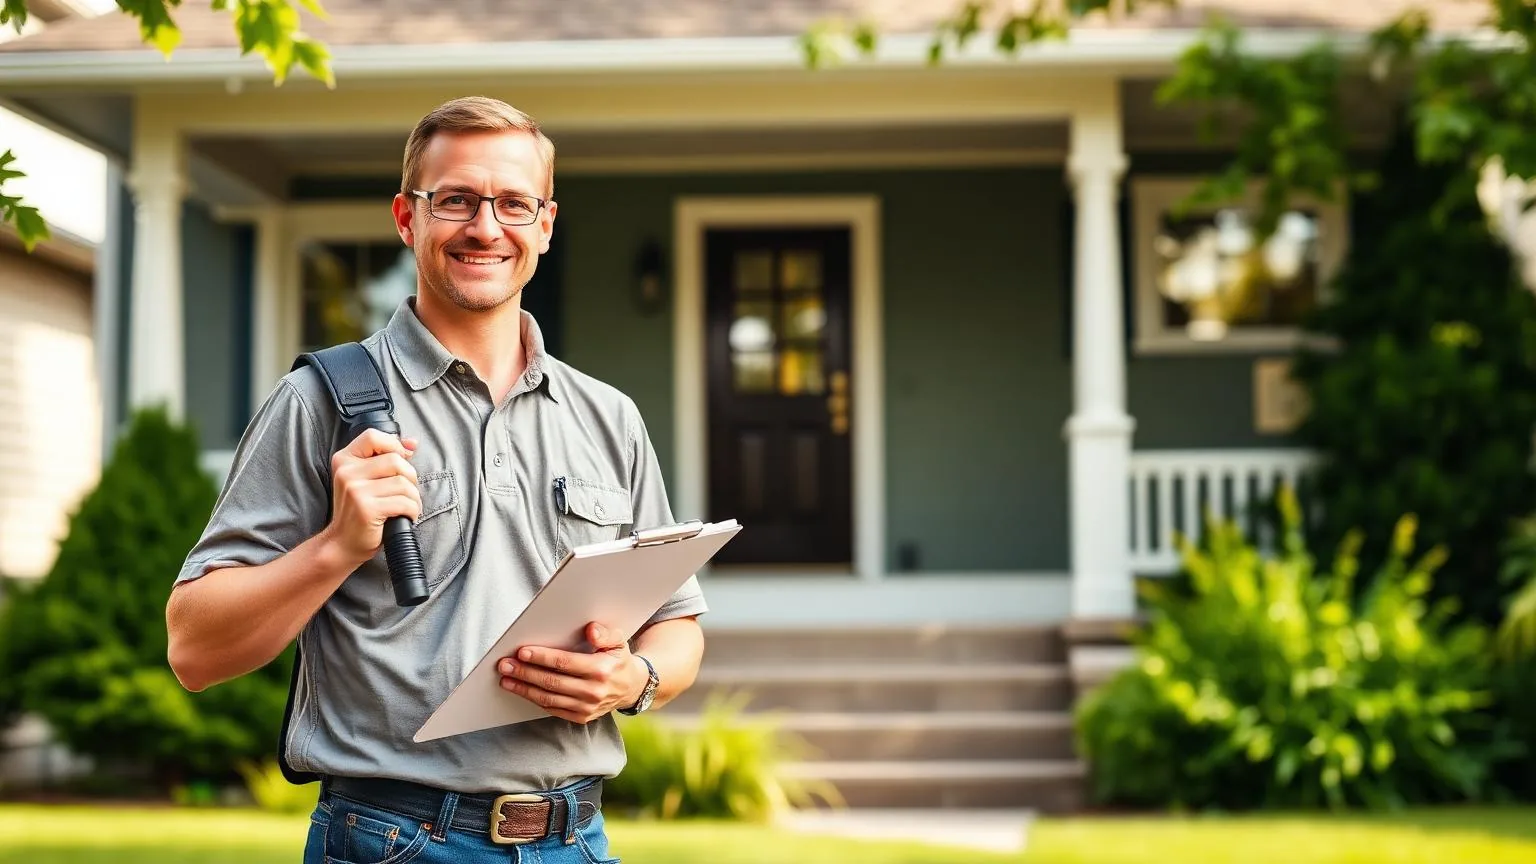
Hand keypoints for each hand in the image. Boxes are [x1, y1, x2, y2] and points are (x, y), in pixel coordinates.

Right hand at [324, 429, 420, 566]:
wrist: (343, 543)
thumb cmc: (359, 511)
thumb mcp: (366, 480)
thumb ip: (386, 458)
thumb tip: (412, 442)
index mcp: (345, 460)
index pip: (373, 436)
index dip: (394, 445)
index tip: (403, 460)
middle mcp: (347, 472)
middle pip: (395, 460)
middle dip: (410, 478)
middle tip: (407, 494)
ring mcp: (355, 490)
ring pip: (403, 483)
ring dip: (414, 498)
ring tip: (407, 507)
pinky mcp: (366, 508)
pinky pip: (404, 502)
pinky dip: (412, 510)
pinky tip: (406, 517)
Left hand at [499, 622, 646, 723]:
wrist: (631, 687)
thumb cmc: (618, 659)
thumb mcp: (619, 640)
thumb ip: (605, 633)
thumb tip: (590, 630)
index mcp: (601, 670)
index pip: (564, 663)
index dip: (541, 657)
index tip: (521, 652)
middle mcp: (594, 692)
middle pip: (551, 682)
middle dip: (525, 672)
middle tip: (505, 665)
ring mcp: (587, 708)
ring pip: (548, 698)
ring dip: (524, 689)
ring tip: (506, 679)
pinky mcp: (582, 718)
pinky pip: (553, 709)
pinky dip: (535, 699)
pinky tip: (522, 690)